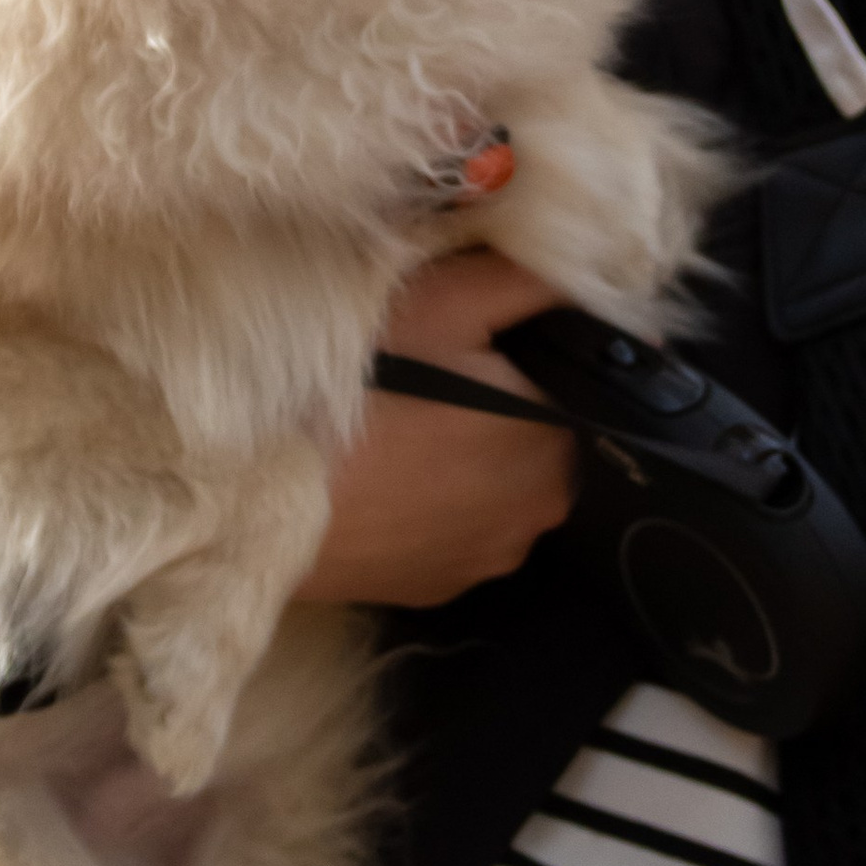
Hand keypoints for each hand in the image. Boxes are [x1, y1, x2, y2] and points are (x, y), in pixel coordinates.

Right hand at [297, 252, 576, 609]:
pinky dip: (431, 506)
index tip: (475, 346)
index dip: (525, 360)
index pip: (569, 387)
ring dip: (465, 462)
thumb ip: (532, 283)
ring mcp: (487, 560)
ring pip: (493, 489)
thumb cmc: (367, 389)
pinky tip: (386, 479)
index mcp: (556, 442)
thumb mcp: (450, 303)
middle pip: (536, 441)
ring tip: (401, 429)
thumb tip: (598, 275)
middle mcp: (540, 511)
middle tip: (431, 379)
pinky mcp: (437, 590)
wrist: (268, 497)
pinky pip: (452, 533)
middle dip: (499, 410)